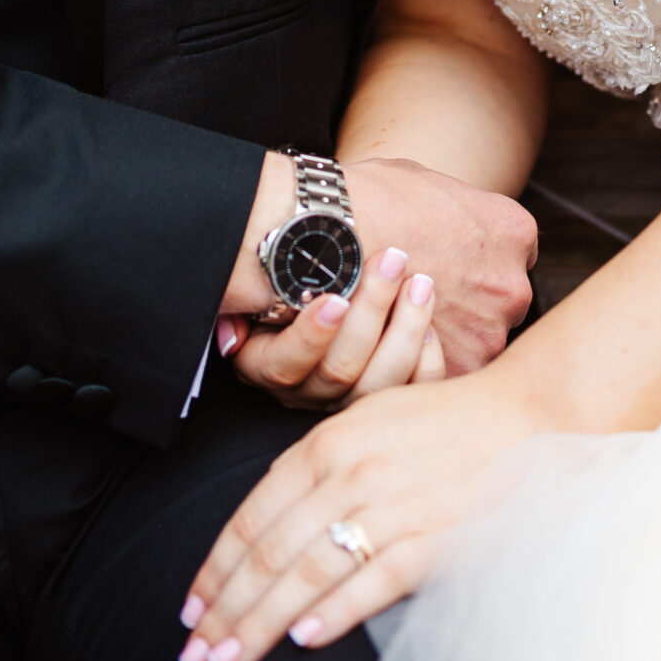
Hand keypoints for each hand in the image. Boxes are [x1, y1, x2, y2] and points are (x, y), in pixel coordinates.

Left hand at [176, 371, 543, 660]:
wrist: (524, 416)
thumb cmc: (443, 421)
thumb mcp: (367, 422)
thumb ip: (317, 466)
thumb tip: (269, 523)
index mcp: (329, 443)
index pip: (255, 515)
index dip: (217, 567)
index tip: (192, 609)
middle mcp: (351, 473)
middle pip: (272, 553)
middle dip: (228, 609)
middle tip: (197, 652)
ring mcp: (392, 506)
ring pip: (310, 573)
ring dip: (263, 622)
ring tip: (231, 658)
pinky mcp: (431, 537)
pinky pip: (372, 580)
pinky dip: (335, 612)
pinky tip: (304, 638)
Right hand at [219, 155, 537, 379]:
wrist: (329, 237)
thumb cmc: (371, 200)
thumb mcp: (429, 184)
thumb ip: (459, 213)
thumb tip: (454, 228)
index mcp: (514, 232)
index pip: (510, 259)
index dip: (477, 265)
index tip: (452, 266)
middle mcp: (514, 285)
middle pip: (500, 305)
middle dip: (469, 305)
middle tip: (427, 297)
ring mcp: (490, 333)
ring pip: (479, 345)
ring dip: (450, 339)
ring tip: (400, 324)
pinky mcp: (457, 370)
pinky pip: (449, 374)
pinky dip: (426, 366)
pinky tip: (393, 345)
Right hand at [222, 245, 448, 410]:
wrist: (333, 276)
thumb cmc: (295, 266)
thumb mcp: (265, 274)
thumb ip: (249, 290)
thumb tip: (230, 331)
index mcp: (265, 363)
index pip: (283, 365)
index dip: (311, 335)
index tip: (336, 299)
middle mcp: (305, 390)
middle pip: (339, 370)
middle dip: (371, 310)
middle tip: (392, 260)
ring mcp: (346, 400)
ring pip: (378, 384)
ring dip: (405, 329)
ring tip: (420, 283)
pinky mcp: (387, 399)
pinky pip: (411, 393)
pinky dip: (427, 361)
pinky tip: (430, 324)